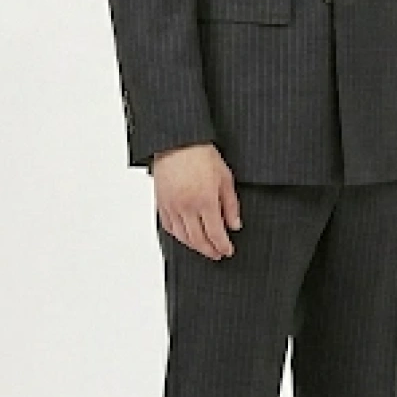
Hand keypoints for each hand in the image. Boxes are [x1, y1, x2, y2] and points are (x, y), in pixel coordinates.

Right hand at [152, 142, 241, 258]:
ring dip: (194, 246)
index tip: (227, 251)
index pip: (216, 234)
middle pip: (198, 240)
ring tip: (204, 248)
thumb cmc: (201, 155)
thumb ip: (231, 205)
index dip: (223, 246)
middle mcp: (186, 207)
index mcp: (205, 201)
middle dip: (210, 251)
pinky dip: (178, 236)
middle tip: (217, 254)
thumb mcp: (225, 178)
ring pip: (182, 237)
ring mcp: (171, 206)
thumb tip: (234, 225)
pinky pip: (168, 227)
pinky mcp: (161, 203)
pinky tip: (185, 236)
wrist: (177, 142)